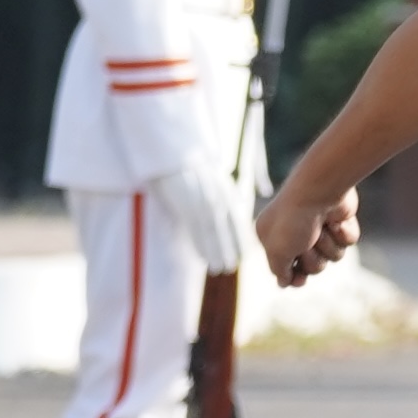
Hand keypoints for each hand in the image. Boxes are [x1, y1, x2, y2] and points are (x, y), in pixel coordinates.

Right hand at [150, 162, 254, 276]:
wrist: (172, 149)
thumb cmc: (189, 166)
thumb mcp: (212, 177)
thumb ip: (222, 194)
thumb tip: (232, 208)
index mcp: (224, 189)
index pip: (236, 216)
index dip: (240, 236)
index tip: (245, 252)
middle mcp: (217, 195)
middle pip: (227, 226)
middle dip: (231, 247)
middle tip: (232, 266)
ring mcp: (202, 199)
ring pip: (213, 231)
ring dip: (217, 251)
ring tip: (220, 269)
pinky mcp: (185, 202)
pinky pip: (196, 228)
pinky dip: (202, 244)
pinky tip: (204, 258)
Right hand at [256, 179, 359, 286]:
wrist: (320, 191)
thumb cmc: (294, 220)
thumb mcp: (278, 251)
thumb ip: (279, 270)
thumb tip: (283, 283)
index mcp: (273, 236)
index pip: (285, 267)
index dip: (295, 276)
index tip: (301, 280)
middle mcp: (296, 232)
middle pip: (312, 266)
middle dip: (313, 260)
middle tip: (308, 244)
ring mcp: (319, 227)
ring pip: (332, 256)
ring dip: (329, 247)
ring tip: (322, 230)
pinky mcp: (339, 221)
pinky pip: (347, 242)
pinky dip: (343, 234)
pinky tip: (336, 222)